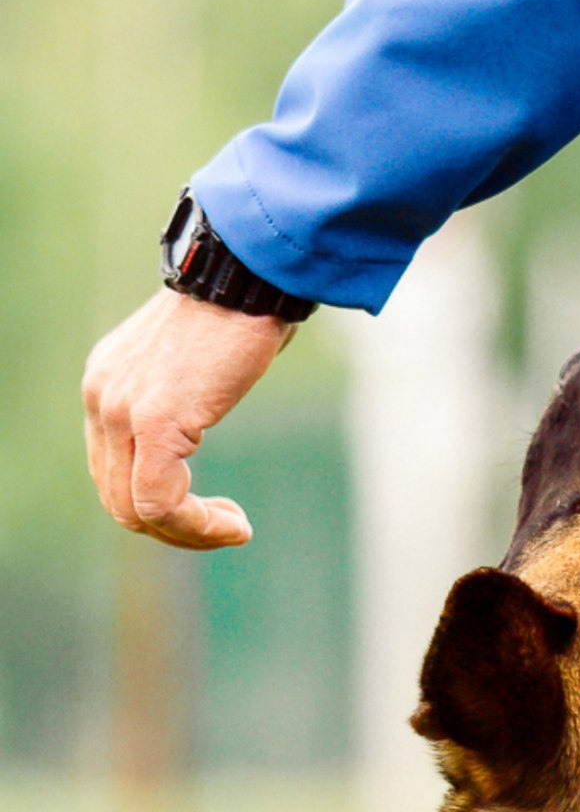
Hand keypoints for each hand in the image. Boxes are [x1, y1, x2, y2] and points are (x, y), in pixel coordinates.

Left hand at [83, 289, 296, 547]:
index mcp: (106, 386)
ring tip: (233, 528)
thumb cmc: (239, 312)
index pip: (112, 472)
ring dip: (189, 532)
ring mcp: (121, 411)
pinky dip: (198, 525)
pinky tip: (235, 524)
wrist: (246, 279)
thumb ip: (181, 393)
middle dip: (175, 530)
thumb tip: (202, 412)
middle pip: (117, 500)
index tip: (217, 509)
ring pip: (135, 510)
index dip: (162, 506)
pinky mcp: (155, 422)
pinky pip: (161, 501)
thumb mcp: (194, 360)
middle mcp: (101, 399)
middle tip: (228, 527)